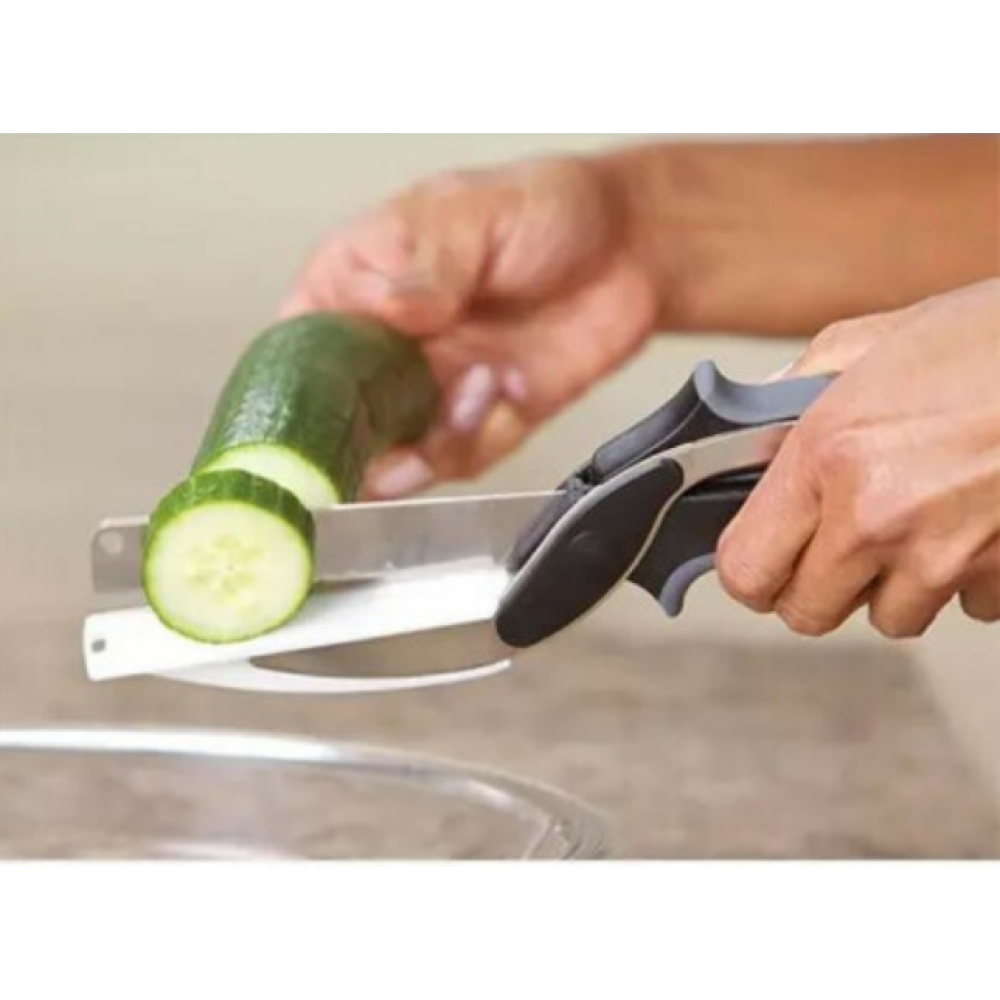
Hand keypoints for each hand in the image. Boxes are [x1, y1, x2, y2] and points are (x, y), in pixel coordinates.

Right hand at [282, 158, 660, 497]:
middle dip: (363, 439)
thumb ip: (428, 264)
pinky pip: (462, 457)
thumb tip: (390, 310)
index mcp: (358, 283)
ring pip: (398, 453)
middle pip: (342, 417)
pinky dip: (479, 439)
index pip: (298, 347)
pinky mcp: (484, 420)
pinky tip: (507, 393)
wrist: (635, 249)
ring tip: (481, 386)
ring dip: (431, 439)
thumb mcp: (474, 211)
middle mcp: (387, 346)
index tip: (317, 410)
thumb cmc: (544, 208)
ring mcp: (434, 388)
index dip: (296, 387)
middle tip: (392, 436)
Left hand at [718, 279, 999, 637]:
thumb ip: (795, 390)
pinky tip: (973, 524)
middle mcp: (878, 517)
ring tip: (917, 520)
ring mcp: (948, 555)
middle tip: (834, 542)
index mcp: (827, 457)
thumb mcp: (871, 341)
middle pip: (807, 613)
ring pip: (889, 617)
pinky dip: (962, 579)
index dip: (749, 570)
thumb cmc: (993, 337)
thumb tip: (750, 428)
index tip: (762, 556)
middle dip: (814, 584)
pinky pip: (963, 607)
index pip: (744, 571)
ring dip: (892, 584)